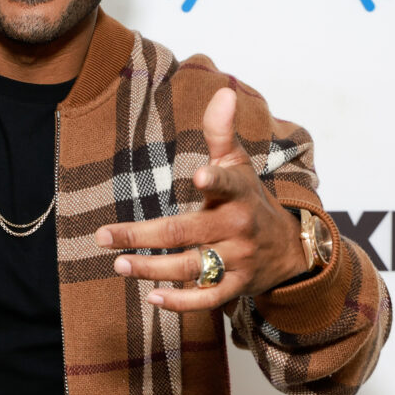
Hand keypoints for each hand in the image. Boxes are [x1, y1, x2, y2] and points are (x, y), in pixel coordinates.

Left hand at [94, 88, 307, 311]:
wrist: (290, 248)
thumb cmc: (250, 198)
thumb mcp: (238, 163)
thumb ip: (222, 131)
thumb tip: (222, 92)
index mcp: (238, 192)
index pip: (227, 184)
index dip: (215, 181)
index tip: (198, 177)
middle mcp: (238, 227)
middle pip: (186, 233)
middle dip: (142, 236)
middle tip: (104, 236)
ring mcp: (238, 260)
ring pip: (191, 268)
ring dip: (151, 269)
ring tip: (118, 265)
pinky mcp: (237, 287)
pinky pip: (207, 299)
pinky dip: (180, 303)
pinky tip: (151, 298)